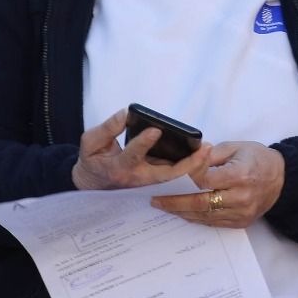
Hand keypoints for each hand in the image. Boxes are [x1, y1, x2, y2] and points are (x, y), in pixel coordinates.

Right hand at [72, 108, 212, 190]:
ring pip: (174, 177)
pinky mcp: (154, 181)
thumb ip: (107, 128)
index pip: (133, 155)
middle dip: (187, 164)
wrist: (92, 185)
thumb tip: (126, 113)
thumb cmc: (91, 161)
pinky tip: (200, 152)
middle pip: (166, 174)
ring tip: (207, 149)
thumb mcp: (90, 143)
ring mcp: (147, 183)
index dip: (144, 142)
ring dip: (192, 166)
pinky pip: (173, 175)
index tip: (156, 129)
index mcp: (119, 168)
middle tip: (204, 148)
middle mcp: (137, 178)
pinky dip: (188, 165)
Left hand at [152, 141, 284, 228]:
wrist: (282, 178)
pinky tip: (182, 211)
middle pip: (201, 203)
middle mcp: (241, 197)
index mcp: (240, 175)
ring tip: (164, 205)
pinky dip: (196, 217)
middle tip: (156, 200)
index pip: (205, 180)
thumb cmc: (257, 158)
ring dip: (182, 211)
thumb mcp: (235, 147)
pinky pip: (213, 222)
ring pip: (205, 216)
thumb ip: (210, 154)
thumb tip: (188, 158)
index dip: (185, 178)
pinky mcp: (241, 223)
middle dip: (175, 202)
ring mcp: (241, 213)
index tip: (169, 176)